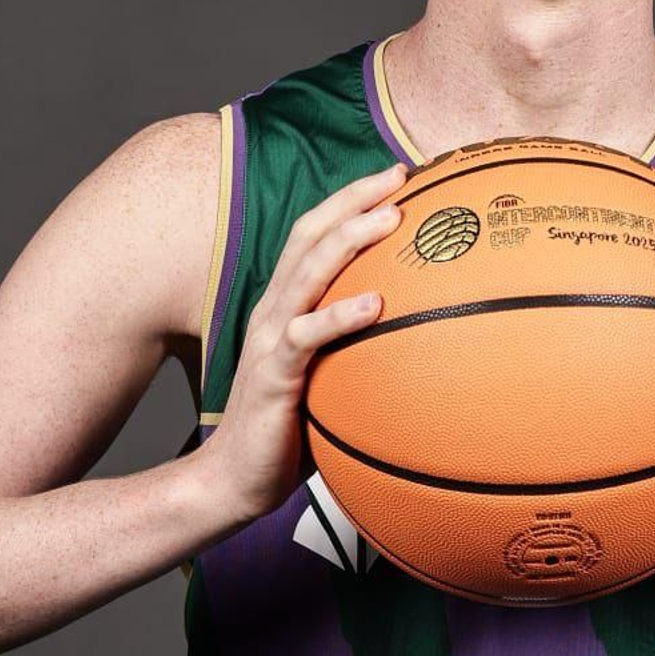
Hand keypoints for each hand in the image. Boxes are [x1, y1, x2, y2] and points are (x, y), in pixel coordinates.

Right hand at [200, 159, 408, 529]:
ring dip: (350, 239)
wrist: (235, 480)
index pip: (313, 237)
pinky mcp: (275, 375)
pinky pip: (307, 337)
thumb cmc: (288, 432)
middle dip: (353, 199)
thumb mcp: (327, 380)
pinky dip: (340, 315)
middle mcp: (274, 311)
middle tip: (399, 176)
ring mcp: (271, 340)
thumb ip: (356, 352)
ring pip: (307, 272)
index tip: (395, 176)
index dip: (349, 200)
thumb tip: (419, 341)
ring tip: (392, 218)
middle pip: (310, 236)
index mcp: (285, 307)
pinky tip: (375, 303)